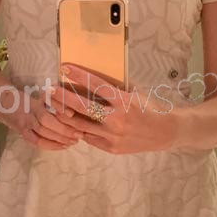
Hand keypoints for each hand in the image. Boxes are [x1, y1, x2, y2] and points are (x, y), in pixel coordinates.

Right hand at [18, 88, 79, 150]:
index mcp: (37, 99)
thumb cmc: (29, 98)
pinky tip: (63, 146)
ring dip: (60, 138)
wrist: (4, 103)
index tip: (73, 114)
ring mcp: (26, 122)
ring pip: (42, 132)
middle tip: (79, 134)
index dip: (60, 108)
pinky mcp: (23, 132)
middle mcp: (30, 110)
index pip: (49, 103)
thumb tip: (73, 111)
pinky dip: (51, 145)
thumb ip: (55, 101)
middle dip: (64, 129)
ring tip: (74, 141)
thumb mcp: (41, 95)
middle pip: (46, 120)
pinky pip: (36, 142)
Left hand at [51, 64, 177, 153]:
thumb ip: (115, 88)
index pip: (96, 85)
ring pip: (80, 126)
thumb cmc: (150, 108)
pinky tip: (72, 123)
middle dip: (63, 97)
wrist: (166, 132)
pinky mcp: (111, 148)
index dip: (79, 76)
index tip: (65, 68)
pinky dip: (80, 130)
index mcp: (123, 101)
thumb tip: (92, 79)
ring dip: (65, 115)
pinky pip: (89, 138)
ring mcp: (112, 136)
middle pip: (82, 107)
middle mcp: (116, 119)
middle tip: (50, 90)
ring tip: (55, 106)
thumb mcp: (135, 93)